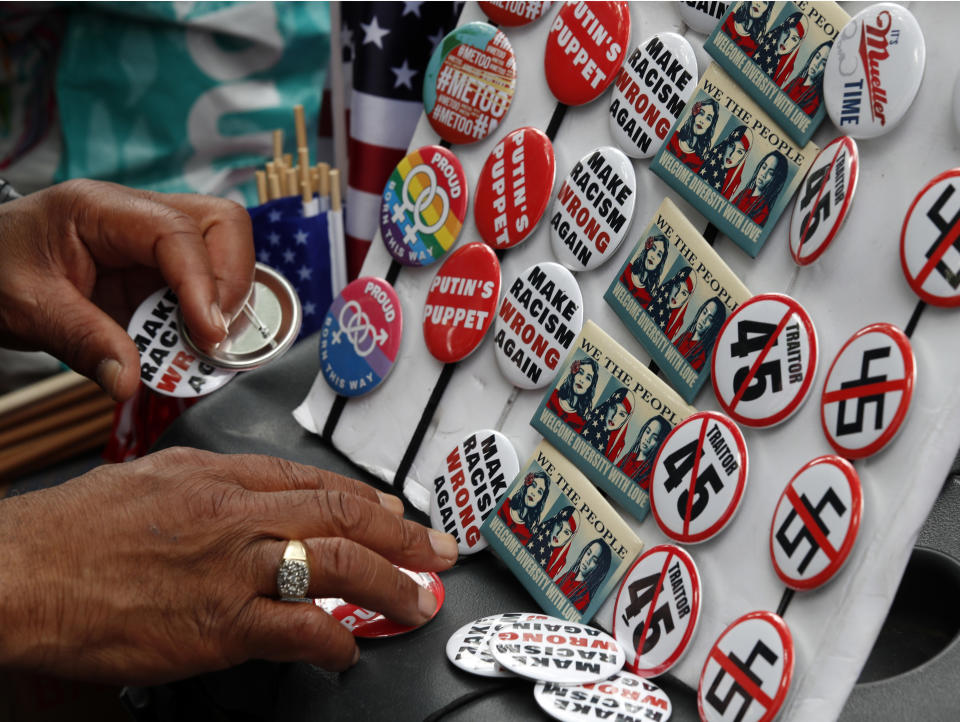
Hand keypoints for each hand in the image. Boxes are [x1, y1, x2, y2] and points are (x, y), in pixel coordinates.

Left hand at [0, 179, 255, 400]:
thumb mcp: (29, 309)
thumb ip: (84, 343)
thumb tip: (129, 382)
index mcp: (101, 209)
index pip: (177, 231)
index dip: (205, 282)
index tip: (210, 333)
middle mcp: (139, 215)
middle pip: (222, 223)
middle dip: (232, 280)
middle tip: (216, 333)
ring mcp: (154, 240)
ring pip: (225, 250)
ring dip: (227, 300)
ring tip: (206, 346)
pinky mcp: (160, 269)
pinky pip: (205, 284)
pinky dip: (210, 315)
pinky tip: (193, 345)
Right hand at [0, 448, 457, 683]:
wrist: (27, 572)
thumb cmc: (81, 529)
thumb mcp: (157, 479)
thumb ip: (218, 486)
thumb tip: (266, 501)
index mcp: (222, 476)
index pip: (318, 482)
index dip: (370, 502)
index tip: (399, 516)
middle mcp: (238, 514)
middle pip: (343, 516)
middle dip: (403, 538)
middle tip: (438, 554)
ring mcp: (234, 568)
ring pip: (336, 563)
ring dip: (389, 584)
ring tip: (420, 600)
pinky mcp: (219, 624)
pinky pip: (298, 629)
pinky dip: (333, 641)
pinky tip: (347, 651)